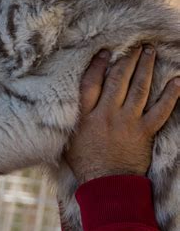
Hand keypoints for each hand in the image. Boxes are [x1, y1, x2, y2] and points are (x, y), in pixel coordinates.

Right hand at [64, 46, 179, 184]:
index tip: (106, 51)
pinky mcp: (144, 132)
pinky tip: (177, 81)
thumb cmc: (85, 165)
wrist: (106, 186)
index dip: (98, 65)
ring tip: (150, 51)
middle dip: (127, 59)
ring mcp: (127, 122)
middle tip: (135, 44)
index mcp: (85, 117)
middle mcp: (107, 115)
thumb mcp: (67, 141)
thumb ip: (69, 120)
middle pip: (118, 80)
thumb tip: (61, 104)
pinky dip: (170, 95)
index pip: (92, 83)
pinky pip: (161, 110)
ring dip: (146, 67)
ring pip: (139, 88)